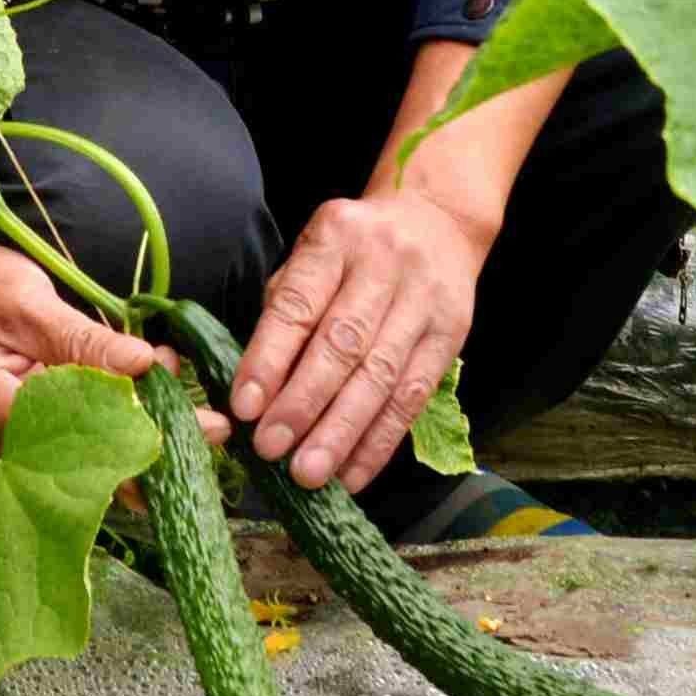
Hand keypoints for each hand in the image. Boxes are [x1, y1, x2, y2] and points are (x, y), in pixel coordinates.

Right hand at [0, 223, 216, 448]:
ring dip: (142, 422)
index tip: (199, 430)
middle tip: (216, 428)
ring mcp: (17, 433)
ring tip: (190, 394)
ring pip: (90, 445)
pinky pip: (80, 426)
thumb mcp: (25, 302)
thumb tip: (145, 366)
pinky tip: (156, 382)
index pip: (78, 440)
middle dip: (155, 442)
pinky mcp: (31, 418)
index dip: (143, 438)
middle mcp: (4, 440)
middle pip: (90, 457)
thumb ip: (84, 341)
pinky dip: (120, 408)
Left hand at [228, 188, 486, 490]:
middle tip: (272, 449)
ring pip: (381, 377)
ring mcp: (423, 300)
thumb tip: (255, 394)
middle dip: (304, 403)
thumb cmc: (353, 251)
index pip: (298, 303)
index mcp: (336, 237)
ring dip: (342, 433)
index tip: (245, 407)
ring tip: (309, 473)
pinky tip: (352, 474)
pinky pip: (412, 398)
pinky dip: (380, 442)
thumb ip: (285, 312)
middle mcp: (384, 264)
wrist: (436, 221)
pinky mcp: (451, 335)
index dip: (269, 358)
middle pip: (343, 343)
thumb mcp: (313, 257)